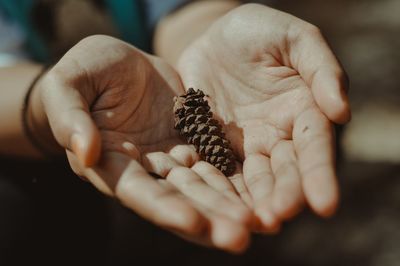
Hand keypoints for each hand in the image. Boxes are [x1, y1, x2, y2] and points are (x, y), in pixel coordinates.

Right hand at [33, 35, 252, 251]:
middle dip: (207, 219)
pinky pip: (215, 161)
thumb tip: (84, 153)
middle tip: (240, 237)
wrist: (116, 63)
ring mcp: (169, 157)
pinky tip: (258, 193)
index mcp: (109, 163)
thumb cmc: (84, 73)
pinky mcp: (190, 140)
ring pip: (201, 186)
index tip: (194, 223)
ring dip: (227, 205)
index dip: (164, 208)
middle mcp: (142, 169)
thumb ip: (70, 118)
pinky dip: (235, 179)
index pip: (137, 192)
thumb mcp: (68, 85)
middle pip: (177, 199)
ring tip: (260, 223)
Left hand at [177, 4, 350, 231]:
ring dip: (255, 201)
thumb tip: (341, 111)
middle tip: (279, 216)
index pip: (314, 145)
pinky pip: (218, 170)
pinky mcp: (213, 145)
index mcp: (303, 109)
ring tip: (252, 223)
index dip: (319, 174)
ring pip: (253, 178)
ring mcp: (246, 144)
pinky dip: (222, 189)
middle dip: (285, 194)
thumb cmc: (257, 31)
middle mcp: (278, 134)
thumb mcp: (292, 37)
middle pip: (286, 170)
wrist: (211, 38)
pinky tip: (220, 207)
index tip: (325, 204)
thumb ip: (320, 68)